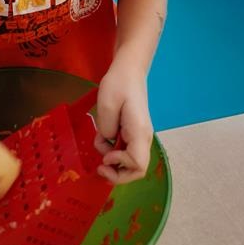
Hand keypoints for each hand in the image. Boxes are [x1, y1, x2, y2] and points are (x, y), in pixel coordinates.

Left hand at [94, 63, 152, 184]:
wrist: (129, 70)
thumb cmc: (118, 84)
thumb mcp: (107, 104)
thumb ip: (106, 129)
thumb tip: (108, 142)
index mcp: (139, 132)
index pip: (137, 164)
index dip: (120, 166)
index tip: (105, 155)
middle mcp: (143, 138)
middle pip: (137, 170)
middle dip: (117, 174)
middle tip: (100, 166)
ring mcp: (139, 136)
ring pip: (131, 163)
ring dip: (113, 161)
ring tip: (100, 144)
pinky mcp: (133, 134)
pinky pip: (126, 152)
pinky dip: (113, 151)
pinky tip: (103, 138)